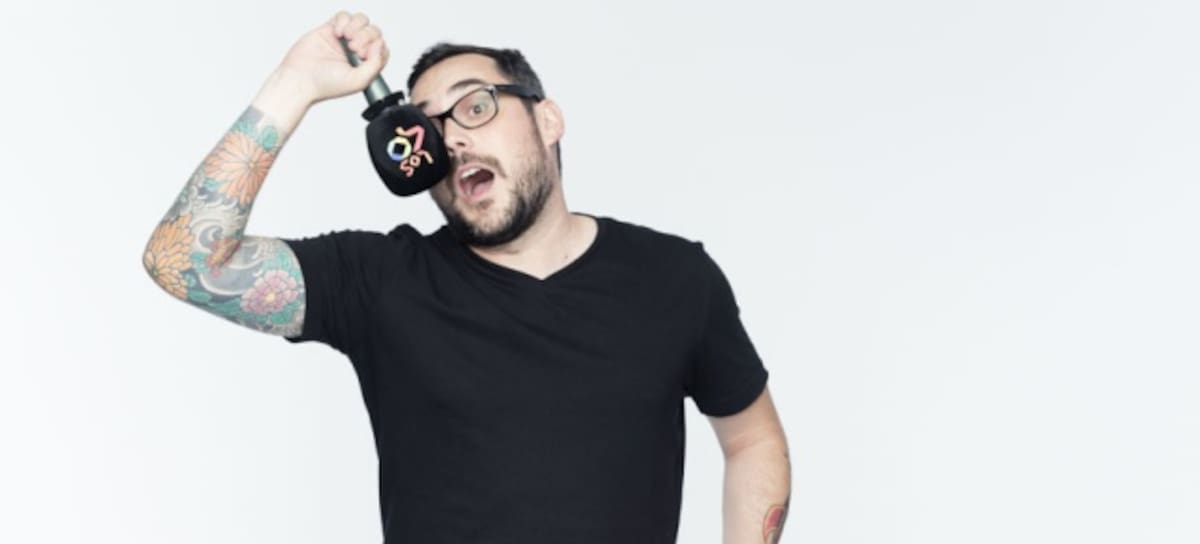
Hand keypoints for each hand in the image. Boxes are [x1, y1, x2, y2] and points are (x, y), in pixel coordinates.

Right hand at [273, 11, 390, 105]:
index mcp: (366, 64)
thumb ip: (375, 64)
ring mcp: (344, 39)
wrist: (300, 78)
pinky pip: (344, 16)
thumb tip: (380, 44)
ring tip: (346, 38)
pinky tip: (337, 34)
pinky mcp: (330, 29)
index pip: (382, 48)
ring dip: (357, 26)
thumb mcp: (358, 81)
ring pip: (361, 20)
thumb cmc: (325, 85)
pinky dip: (343, 21)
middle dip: (366, 37)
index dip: (377, 47)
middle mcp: (356, 51)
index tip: (363, 55)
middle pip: (373, 31)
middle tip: (353, 48)